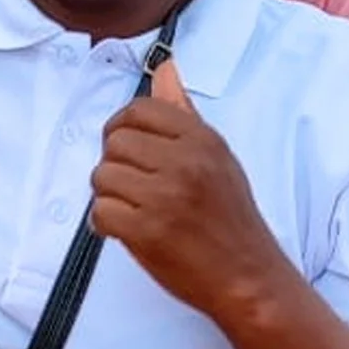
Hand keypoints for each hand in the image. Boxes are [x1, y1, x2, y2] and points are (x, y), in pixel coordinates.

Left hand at [91, 57, 283, 316]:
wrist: (248, 278)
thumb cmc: (232, 220)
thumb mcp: (218, 159)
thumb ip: (185, 116)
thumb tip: (165, 70)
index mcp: (202, 140)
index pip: (139, 110)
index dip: (124, 129)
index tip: (129, 150)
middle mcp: (184, 162)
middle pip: (114, 142)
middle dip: (115, 165)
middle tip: (132, 187)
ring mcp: (165, 197)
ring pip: (102, 176)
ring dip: (108, 196)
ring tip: (131, 210)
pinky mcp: (147, 231)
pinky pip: (100, 212)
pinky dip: (105, 225)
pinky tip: (125, 231)